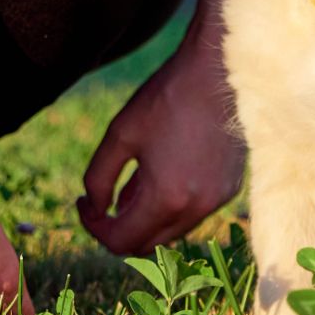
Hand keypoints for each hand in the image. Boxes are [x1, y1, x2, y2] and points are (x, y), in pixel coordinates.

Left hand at [77, 26, 244, 254]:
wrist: (220, 71)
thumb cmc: (168, 97)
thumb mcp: (120, 134)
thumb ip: (98, 178)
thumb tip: (96, 207)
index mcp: (166, 198)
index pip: (121, 241)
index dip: (94, 227)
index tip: (84, 204)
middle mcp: (196, 208)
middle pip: (147, 244)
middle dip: (119, 228)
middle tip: (102, 201)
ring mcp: (218, 200)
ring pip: (171, 230)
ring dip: (146, 217)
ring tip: (132, 183)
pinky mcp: (230, 187)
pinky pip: (193, 212)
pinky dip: (171, 205)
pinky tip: (162, 174)